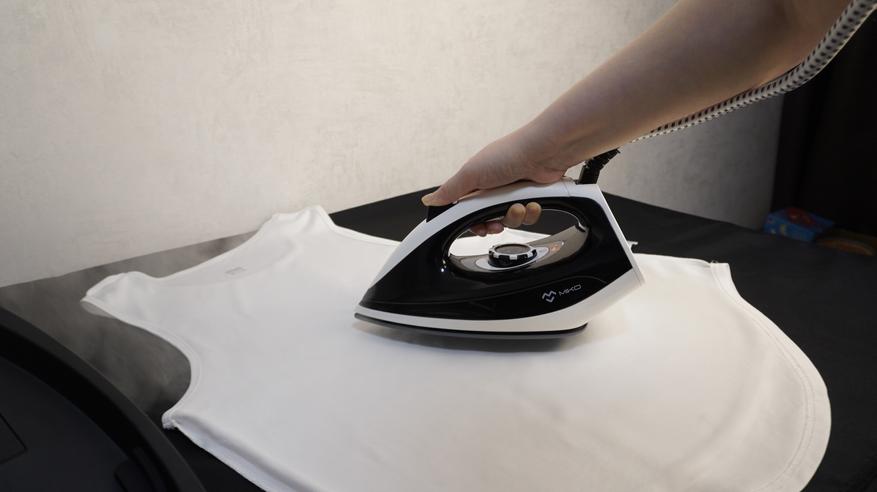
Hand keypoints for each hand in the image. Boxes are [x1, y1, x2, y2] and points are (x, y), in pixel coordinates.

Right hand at [421, 125, 569, 235]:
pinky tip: (531, 202)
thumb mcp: (471, 173)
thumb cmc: (509, 154)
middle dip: (494, 222)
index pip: (468, 211)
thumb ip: (450, 190)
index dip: (472, 222)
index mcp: (477, 182)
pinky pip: (528, 217)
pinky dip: (531, 212)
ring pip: (509, 220)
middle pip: (489, 219)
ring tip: (518, 204)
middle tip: (497, 218)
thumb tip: (429, 200)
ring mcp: (514, 193)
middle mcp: (494, 188)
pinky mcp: (532, 198)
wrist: (544, 152)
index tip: (477, 226)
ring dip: (514, 216)